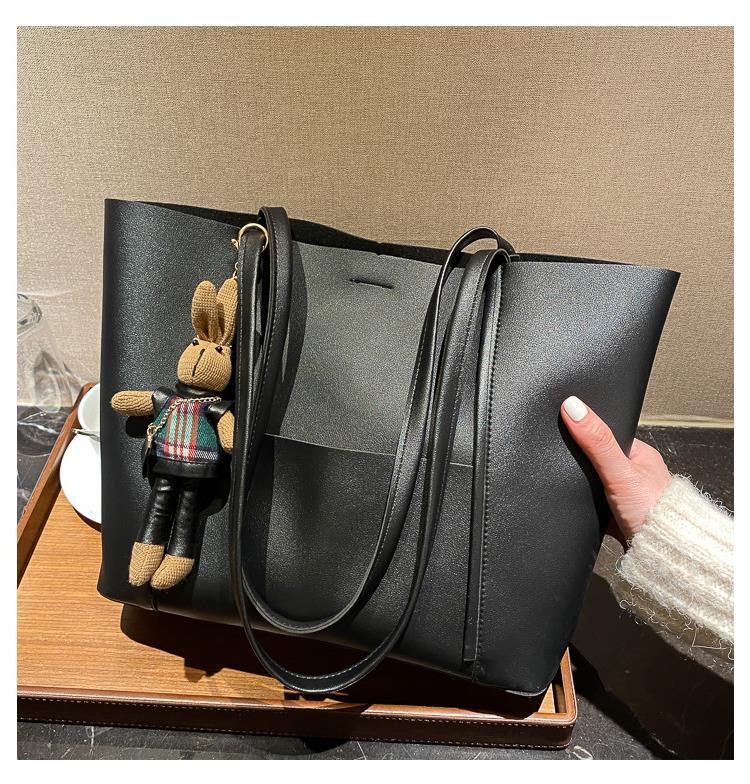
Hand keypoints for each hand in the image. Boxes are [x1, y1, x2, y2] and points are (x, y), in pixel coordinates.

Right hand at [561, 396, 670, 544]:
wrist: (663, 556)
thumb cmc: (655, 513)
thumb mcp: (619, 470)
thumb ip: (596, 440)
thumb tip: (574, 407)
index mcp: (639, 454)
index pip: (605, 434)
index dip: (584, 431)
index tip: (564, 427)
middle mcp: (634, 474)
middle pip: (597, 461)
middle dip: (582, 466)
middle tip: (570, 467)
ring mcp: (625, 496)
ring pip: (593, 485)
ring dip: (584, 490)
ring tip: (578, 491)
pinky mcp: (616, 517)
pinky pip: (592, 507)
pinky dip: (585, 509)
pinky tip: (581, 510)